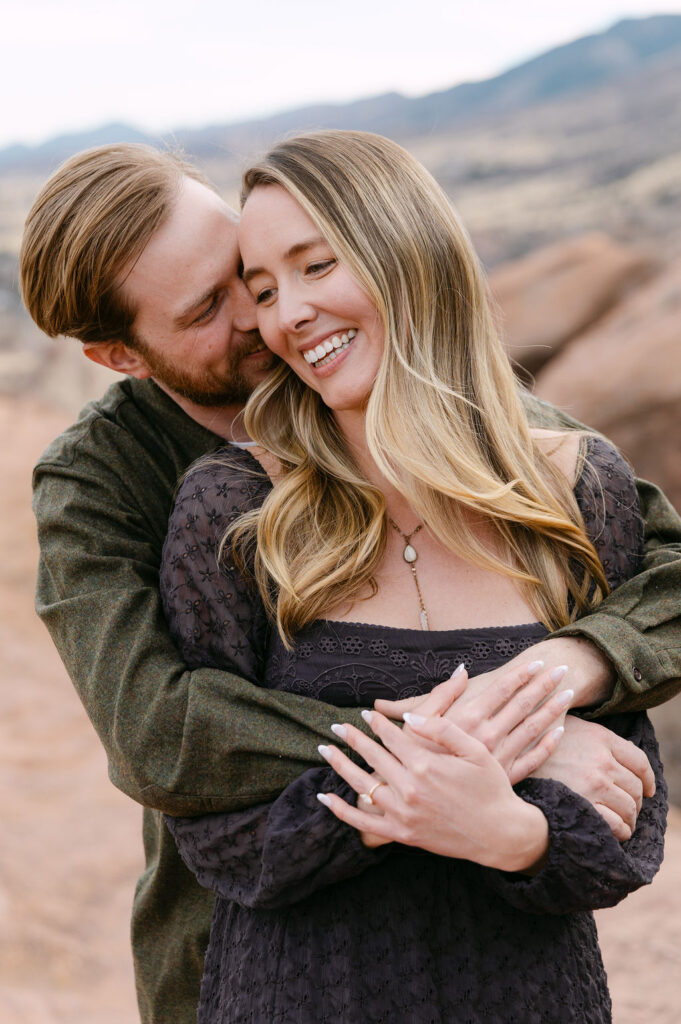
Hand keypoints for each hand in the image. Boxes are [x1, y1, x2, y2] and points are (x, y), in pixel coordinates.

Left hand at [318, 712, 548, 871]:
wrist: (499, 833)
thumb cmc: (490, 787)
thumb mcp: (474, 750)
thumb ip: (441, 728)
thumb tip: (409, 717)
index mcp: (425, 764)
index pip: (391, 737)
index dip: (376, 723)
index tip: (365, 713)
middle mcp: (409, 789)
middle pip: (372, 756)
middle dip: (352, 738)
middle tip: (337, 726)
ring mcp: (403, 814)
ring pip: (362, 786)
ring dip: (340, 766)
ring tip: (325, 750)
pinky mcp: (402, 835)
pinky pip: (364, 823)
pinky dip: (342, 810)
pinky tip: (326, 796)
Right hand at [377, 661, 572, 782]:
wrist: (418, 800)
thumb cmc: (412, 757)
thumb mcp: (418, 720)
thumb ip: (442, 694)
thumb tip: (462, 670)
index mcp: (468, 719)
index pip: (502, 690)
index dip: (521, 674)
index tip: (539, 662)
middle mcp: (489, 736)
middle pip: (523, 705)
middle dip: (544, 685)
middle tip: (564, 670)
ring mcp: (500, 758)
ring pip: (533, 729)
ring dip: (552, 710)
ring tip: (569, 695)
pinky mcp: (505, 778)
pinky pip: (533, 760)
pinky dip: (548, 745)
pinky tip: (559, 732)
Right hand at [531, 716, 655, 840]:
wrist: (508, 762)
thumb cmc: (534, 743)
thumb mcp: (564, 725)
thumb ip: (592, 735)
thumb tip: (615, 752)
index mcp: (601, 738)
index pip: (640, 761)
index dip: (648, 779)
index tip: (648, 788)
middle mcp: (602, 761)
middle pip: (636, 788)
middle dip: (636, 801)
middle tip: (628, 806)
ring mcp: (595, 785)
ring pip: (629, 808)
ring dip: (630, 818)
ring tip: (623, 822)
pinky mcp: (585, 807)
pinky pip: (616, 826)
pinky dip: (620, 832)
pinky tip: (615, 831)